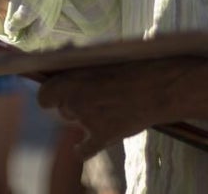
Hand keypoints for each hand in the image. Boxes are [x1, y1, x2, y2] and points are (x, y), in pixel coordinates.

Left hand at [37, 58, 197, 158]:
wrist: (163, 86)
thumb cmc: (136, 64)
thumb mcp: (103, 57)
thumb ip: (81, 67)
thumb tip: (64, 67)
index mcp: (71, 80)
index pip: (45, 95)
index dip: (51, 94)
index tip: (58, 92)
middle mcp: (75, 102)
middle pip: (64, 109)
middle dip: (74, 103)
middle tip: (95, 95)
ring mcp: (88, 122)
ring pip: (75, 123)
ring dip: (85, 118)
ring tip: (106, 108)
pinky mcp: (104, 137)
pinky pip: (83, 150)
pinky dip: (83, 148)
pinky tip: (82, 146)